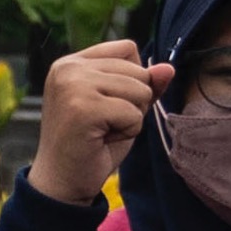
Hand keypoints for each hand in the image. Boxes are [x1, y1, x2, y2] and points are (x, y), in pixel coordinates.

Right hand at [27, 37, 161, 203]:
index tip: (107, 104)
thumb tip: (168, 68)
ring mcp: (72, 86)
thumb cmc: (91, 144)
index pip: (127, 48)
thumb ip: (144, 85)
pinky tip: (102, 140)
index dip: (133, 78)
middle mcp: (68, 68)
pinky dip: (128, 131)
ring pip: (140, 90)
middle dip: (133, 101)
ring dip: (132, 117)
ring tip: (103, 131)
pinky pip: (134, 113)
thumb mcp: (122, 108)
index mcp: (72, 62)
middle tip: (103, 123)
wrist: (62, 182)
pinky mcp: (82, 107)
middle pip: (137, 69)